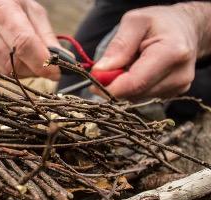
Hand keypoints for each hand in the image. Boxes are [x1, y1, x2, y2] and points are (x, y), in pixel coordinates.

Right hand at [0, 0, 60, 78]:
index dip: (42, 62)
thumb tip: (65, 62)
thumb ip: (48, 38)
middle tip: (42, 63)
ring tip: (26, 57)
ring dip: (23, 71)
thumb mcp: (34, 14)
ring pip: (6, 73)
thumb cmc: (14, 8)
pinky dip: (12, 72)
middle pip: (14, 63)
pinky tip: (12, 58)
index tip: (56, 72)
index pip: (23, 43)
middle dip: (33, 68)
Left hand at [91, 2, 210, 99]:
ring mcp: (178, 88)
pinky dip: (135, 87)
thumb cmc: (159, 22)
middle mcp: (179, 75)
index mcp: (172, 53)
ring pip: (137, 97)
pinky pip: (144, 96)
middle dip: (116, 85)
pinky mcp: (173, 93)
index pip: (135, 83)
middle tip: (109, 70)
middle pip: (135, 92)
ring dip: (126, 86)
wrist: (185, 29)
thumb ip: (118, 46)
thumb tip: (100, 72)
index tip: (93, 86)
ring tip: (131, 65)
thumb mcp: (135, 22)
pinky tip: (140, 72)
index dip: (110, 88)